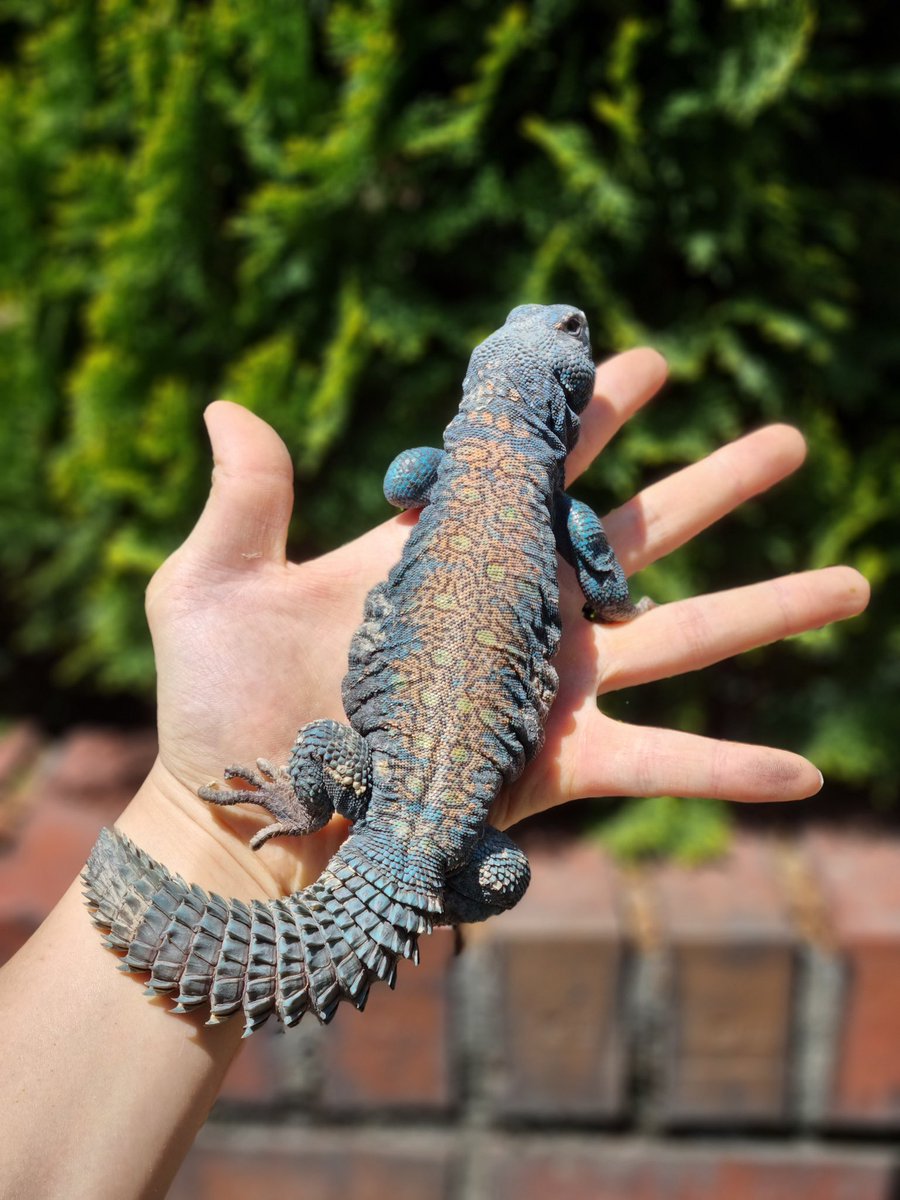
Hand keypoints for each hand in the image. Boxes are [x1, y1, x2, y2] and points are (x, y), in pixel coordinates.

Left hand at [126, 349, 867, 897]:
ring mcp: (545, 691)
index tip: (650, 363)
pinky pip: (661, 765)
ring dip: (767, 608)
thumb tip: (226, 402)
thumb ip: (244, 496)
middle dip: (713, 485)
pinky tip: (809, 770)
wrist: (241, 823)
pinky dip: (731, 769)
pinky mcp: (555, 768)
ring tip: (853, 581)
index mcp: (443, 562)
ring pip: (679, 637)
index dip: (594, 418)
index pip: (535, 471)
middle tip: (789, 438)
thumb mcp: (212, 586)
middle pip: (635, 536)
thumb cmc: (217, 707)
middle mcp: (512, 617)